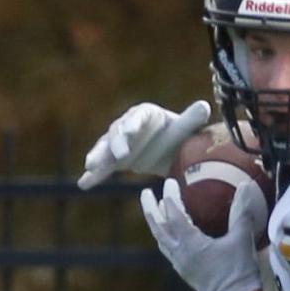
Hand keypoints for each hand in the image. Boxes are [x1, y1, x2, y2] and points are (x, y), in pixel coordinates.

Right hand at [78, 100, 211, 189]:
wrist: (170, 149)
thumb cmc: (178, 135)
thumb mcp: (185, 128)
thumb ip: (192, 119)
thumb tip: (205, 106)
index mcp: (143, 115)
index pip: (136, 118)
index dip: (132, 124)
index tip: (130, 131)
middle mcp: (127, 126)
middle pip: (118, 133)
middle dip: (115, 143)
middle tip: (117, 154)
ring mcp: (118, 143)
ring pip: (105, 149)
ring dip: (98, 156)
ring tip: (90, 166)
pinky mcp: (115, 159)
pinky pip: (103, 167)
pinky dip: (94, 175)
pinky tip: (84, 184)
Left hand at [140, 177, 266, 290]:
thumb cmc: (239, 270)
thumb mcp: (242, 238)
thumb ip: (242, 212)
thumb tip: (247, 185)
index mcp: (190, 242)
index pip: (173, 213)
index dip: (170, 196)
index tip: (170, 182)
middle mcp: (180, 253)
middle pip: (158, 227)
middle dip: (150, 208)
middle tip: (145, 193)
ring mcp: (180, 264)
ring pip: (161, 240)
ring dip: (156, 224)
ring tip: (155, 211)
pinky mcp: (185, 272)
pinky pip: (168, 250)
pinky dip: (165, 238)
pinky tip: (170, 235)